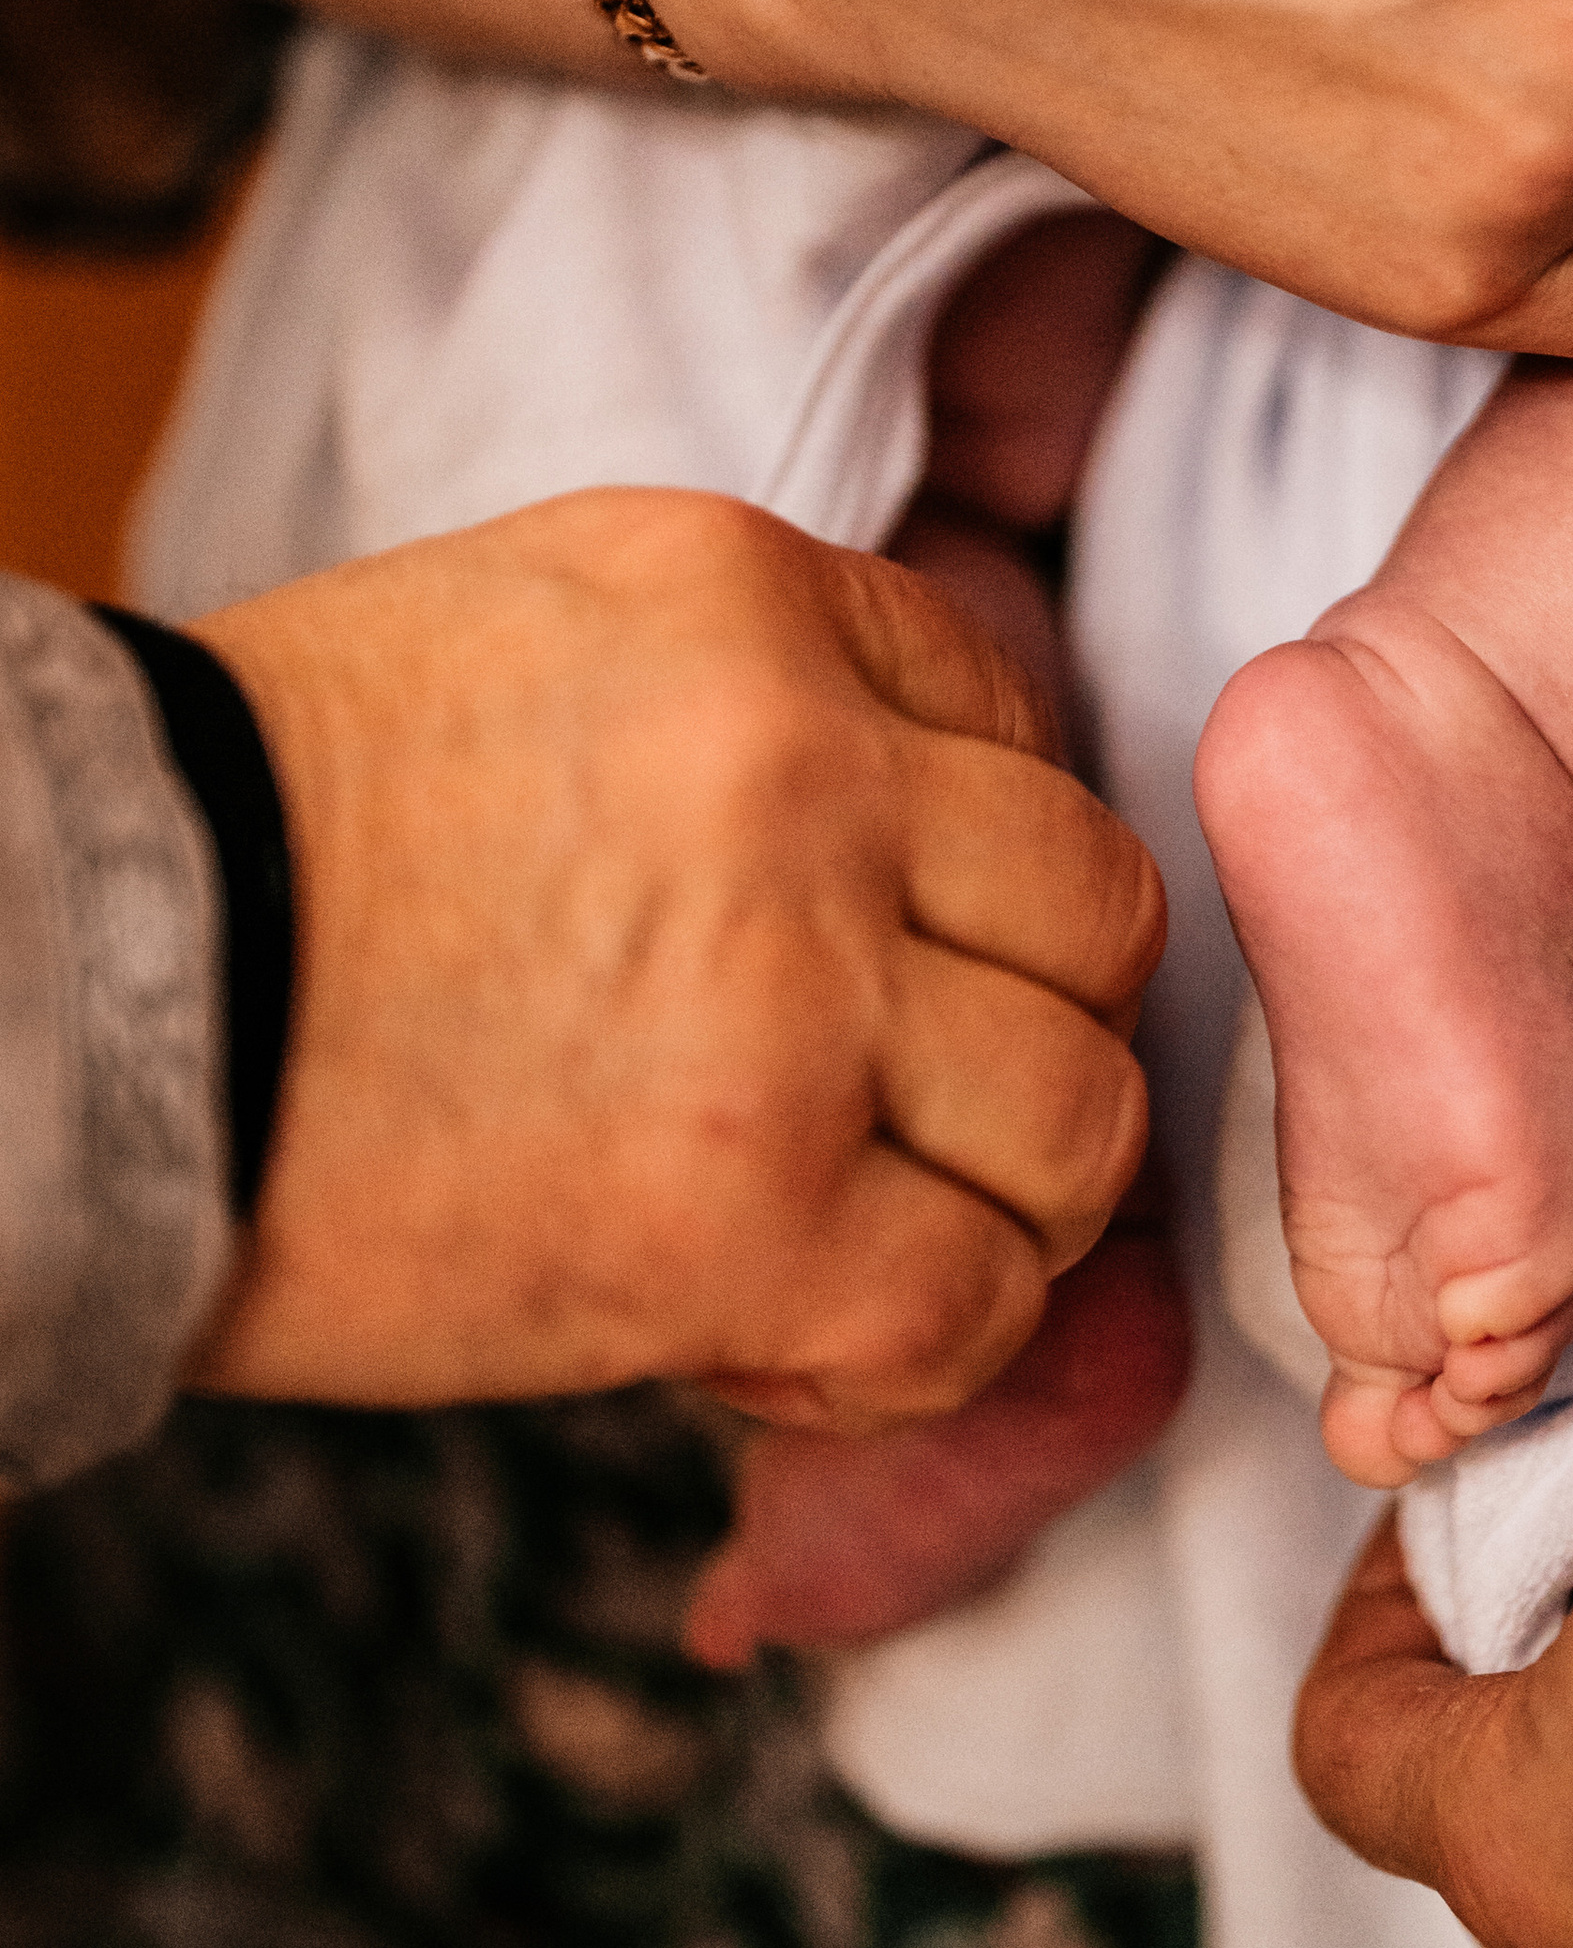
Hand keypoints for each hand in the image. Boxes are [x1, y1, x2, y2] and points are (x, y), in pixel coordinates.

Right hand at [187, 491, 1163, 1414]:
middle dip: (1033, 1030)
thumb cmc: (261, 848)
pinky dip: (916, 1347)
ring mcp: (796, 999)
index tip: (897, 959)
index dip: (979, 875)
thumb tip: (930, 881)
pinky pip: (978, 1303)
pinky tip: (790, 1335)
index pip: (1014, 724)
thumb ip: (751, 715)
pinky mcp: (751, 1214)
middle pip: (1096, 917)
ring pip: (1079, 1120)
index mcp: (752, 600)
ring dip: (999, 1203)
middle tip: (918, 1112)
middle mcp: (810, 773)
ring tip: (865, 1233)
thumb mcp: (524, 647)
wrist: (70, 988)